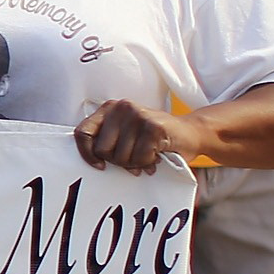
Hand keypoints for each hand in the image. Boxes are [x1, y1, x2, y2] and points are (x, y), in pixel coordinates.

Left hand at [75, 99, 197, 172]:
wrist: (191, 133)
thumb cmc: (153, 138)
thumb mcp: (125, 134)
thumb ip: (107, 141)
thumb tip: (91, 160)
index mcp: (109, 109)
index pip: (82, 132)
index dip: (87, 154)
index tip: (100, 166)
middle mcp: (121, 108)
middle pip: (102, 149)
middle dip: (117, 161)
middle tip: (134, 159)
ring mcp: (137, 115)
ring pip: (121, 157)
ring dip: (135, 164)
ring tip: (147, 156)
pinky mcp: (153, 127)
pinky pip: (140, 158)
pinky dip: (148, 163)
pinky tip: (156, 156)